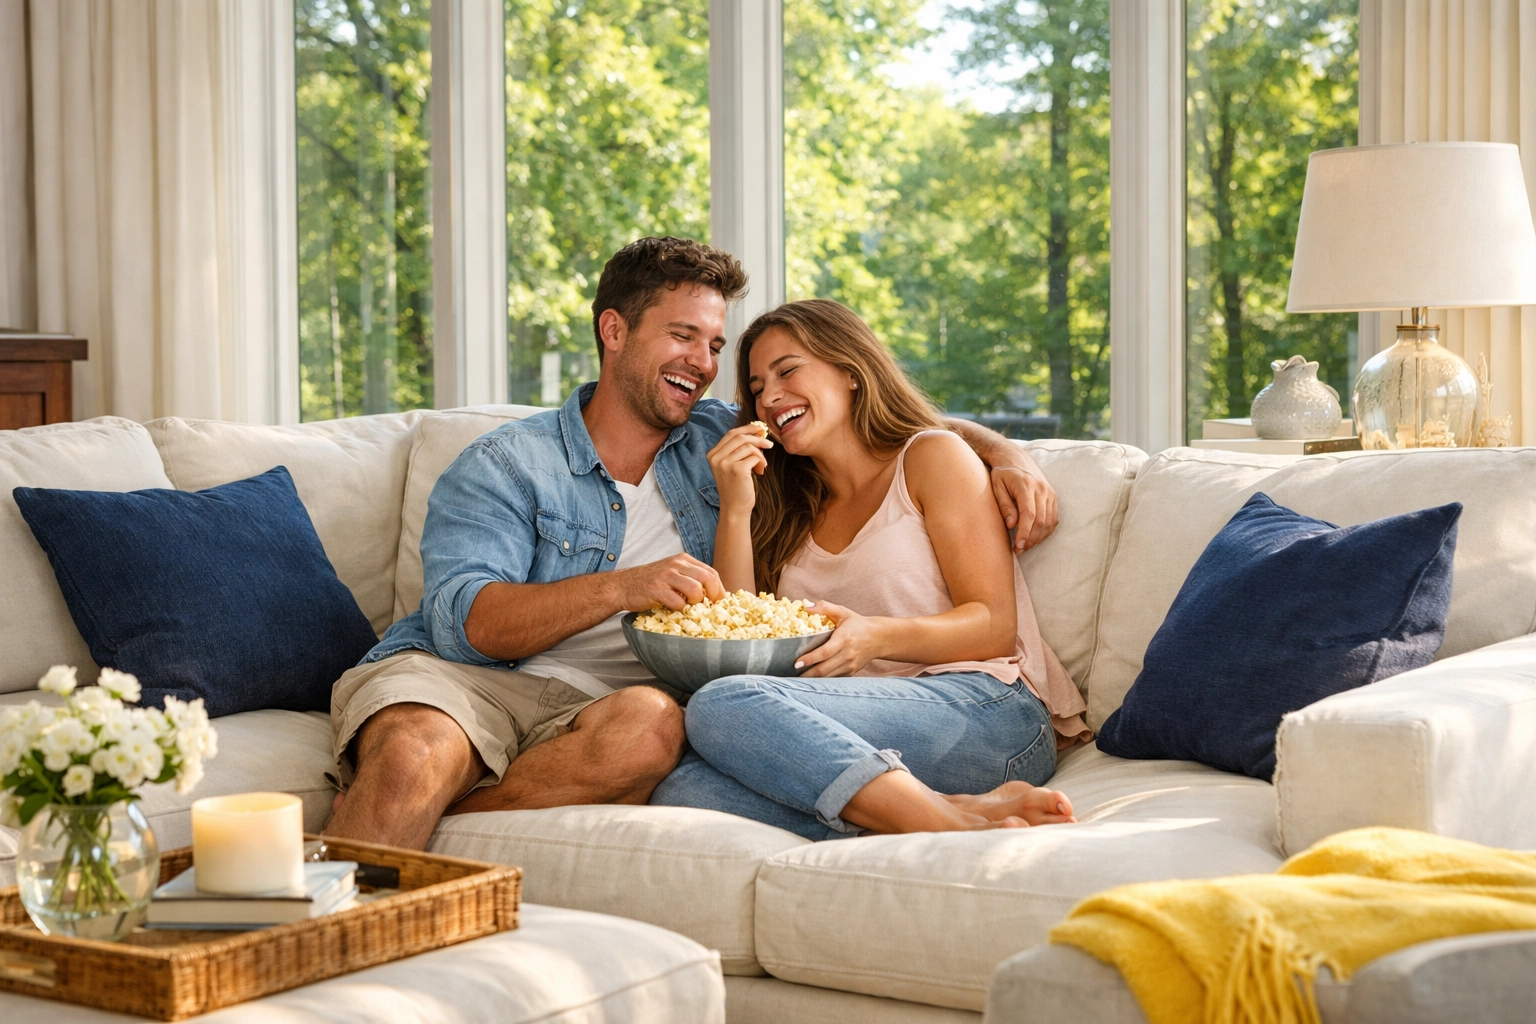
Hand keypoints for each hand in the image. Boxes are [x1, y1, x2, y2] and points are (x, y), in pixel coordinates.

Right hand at [612, 554, 726, 610]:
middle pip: (708, 579)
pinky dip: (679, 609)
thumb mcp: (673, 573)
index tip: (720, 602)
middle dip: (713, 596)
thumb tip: (715, 595)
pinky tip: (673, 609)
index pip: (711, 572)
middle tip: (709, 608)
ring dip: (695, 603)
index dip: (719, 589)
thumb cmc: (650, 583)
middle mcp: (676, 564)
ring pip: (695, 590)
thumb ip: (691, 579)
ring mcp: (666, 576)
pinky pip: (678, 602)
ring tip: (688, 607)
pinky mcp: (656, 589)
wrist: (622, 586)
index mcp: (683, 560)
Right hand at [707, 425, 773, 514]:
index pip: (731, 433)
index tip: (759, 429)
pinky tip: (760, 472)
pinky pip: (755, 457)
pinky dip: (761, 463)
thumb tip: (756, 431)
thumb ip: (737, 449)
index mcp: (713, 454)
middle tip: (769, 444)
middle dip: (757, 438)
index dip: (747, 429)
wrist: (734, 508)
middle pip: (740, 437)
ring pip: (749, 447)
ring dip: (760, 455)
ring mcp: (725, 463)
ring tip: (761, 466)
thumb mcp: (731, 465)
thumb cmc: (736, 487)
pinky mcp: (737, 469)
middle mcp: (716, 457)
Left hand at [794, 601, 886, 676]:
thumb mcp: (842, 612)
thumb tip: (806, 605)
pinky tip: (811, 677)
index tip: (797, 663)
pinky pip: (834, 678)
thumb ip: (824, 607)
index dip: (810, 659)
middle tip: (791, 673)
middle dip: (806, 673)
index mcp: (844, 638)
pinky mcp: (851, 672)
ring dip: (812, 678)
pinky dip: (822, 679)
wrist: (879, 638)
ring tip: (797, 677)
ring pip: (828, 676)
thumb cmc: (857, 624)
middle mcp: (847, 654)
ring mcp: (850, 665)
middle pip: (824, 668)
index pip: (825, 652)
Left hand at [990, 464, 1057, 552]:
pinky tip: (1034, 537)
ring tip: (1025, 546)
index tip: (1017, 546)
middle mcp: (1041, 489)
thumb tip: (1012, 524)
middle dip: (1030, 539)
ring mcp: (1050, 493)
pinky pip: (1053, 518)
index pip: (1029, 514)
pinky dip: (1046, 531)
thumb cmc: (1002, 474)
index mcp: (1026, 485)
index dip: (1024, 533)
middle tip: (1019, 550)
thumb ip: (1004, 505)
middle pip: (1041, 521)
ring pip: (1049, 522)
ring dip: (1038, 538)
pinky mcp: (1053, 497)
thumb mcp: (996, 486)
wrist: (1015, 458)